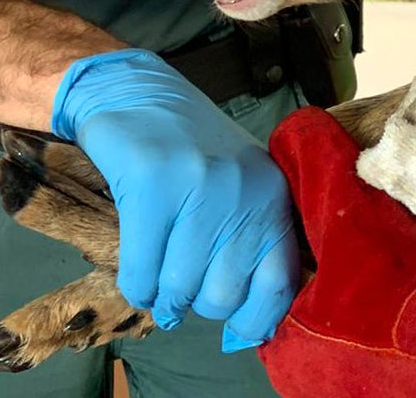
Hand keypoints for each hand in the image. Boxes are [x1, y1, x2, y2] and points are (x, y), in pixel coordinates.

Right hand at [51, 49, 298, 352]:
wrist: (136, 89)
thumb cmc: (190, 148)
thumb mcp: (240, 185)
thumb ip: (248, 242)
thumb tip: (244, 325)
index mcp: (273, 196)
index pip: (279, 284)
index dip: (255, 319)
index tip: (234, 326)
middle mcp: (244, 192)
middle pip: (222, 295)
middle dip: (197, 302)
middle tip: (182, 282)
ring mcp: (199, 187)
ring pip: (179, 288)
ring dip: (162, 294)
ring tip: (157, 275)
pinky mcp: (152, 185)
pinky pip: (142, 271)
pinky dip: (135, 284)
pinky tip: (136, 272)